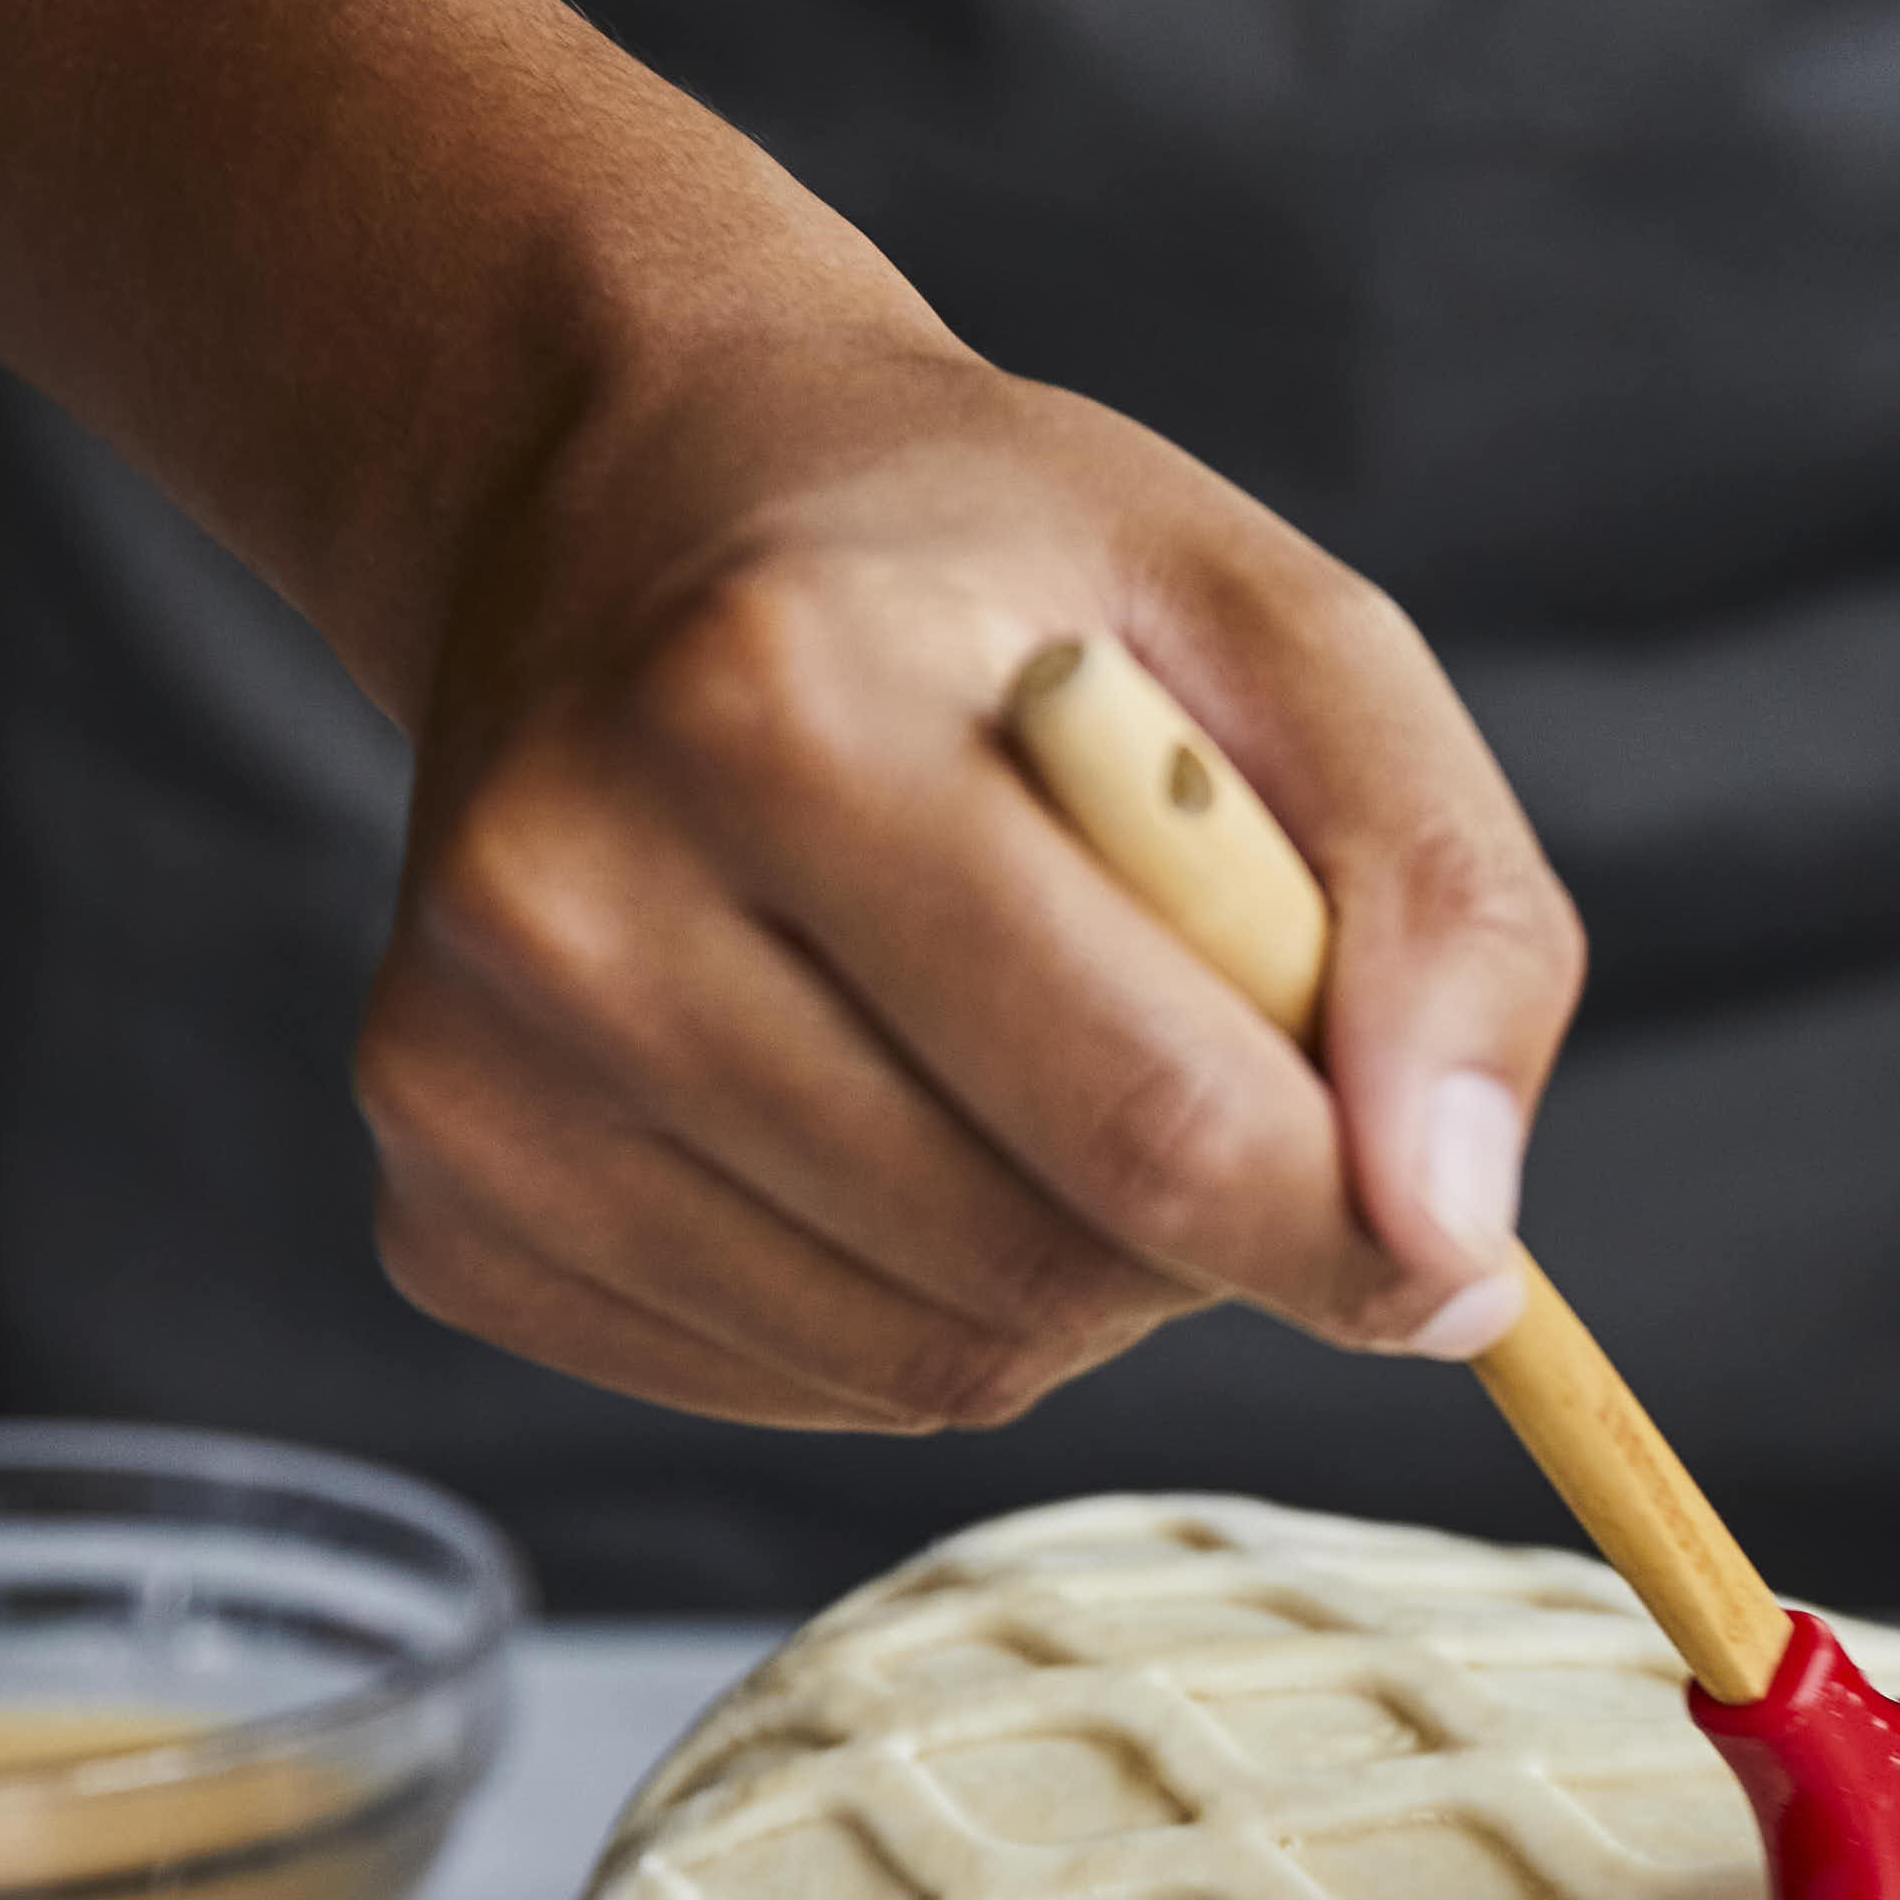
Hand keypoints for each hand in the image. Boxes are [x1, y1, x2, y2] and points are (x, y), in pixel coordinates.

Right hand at [355, 324, 1583, 1430]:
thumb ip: (1444, 914)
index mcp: (777, 699)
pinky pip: (795, 1391)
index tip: (1444, 1250)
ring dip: (1070, 1281)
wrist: (627, 508)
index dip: (1353, 1228)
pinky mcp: (441, 1205)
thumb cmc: (992, 575)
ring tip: (1033, 1059)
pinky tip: (881, 1110)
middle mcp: (568, 893)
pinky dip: (914, 1309)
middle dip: (1201, 1233)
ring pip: (927, 1366)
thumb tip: (1458, 1247)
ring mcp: (468, 1069)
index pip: (1151, 1117)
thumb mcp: (1285, 631)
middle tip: (1198, 1056)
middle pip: (1038, 1271)